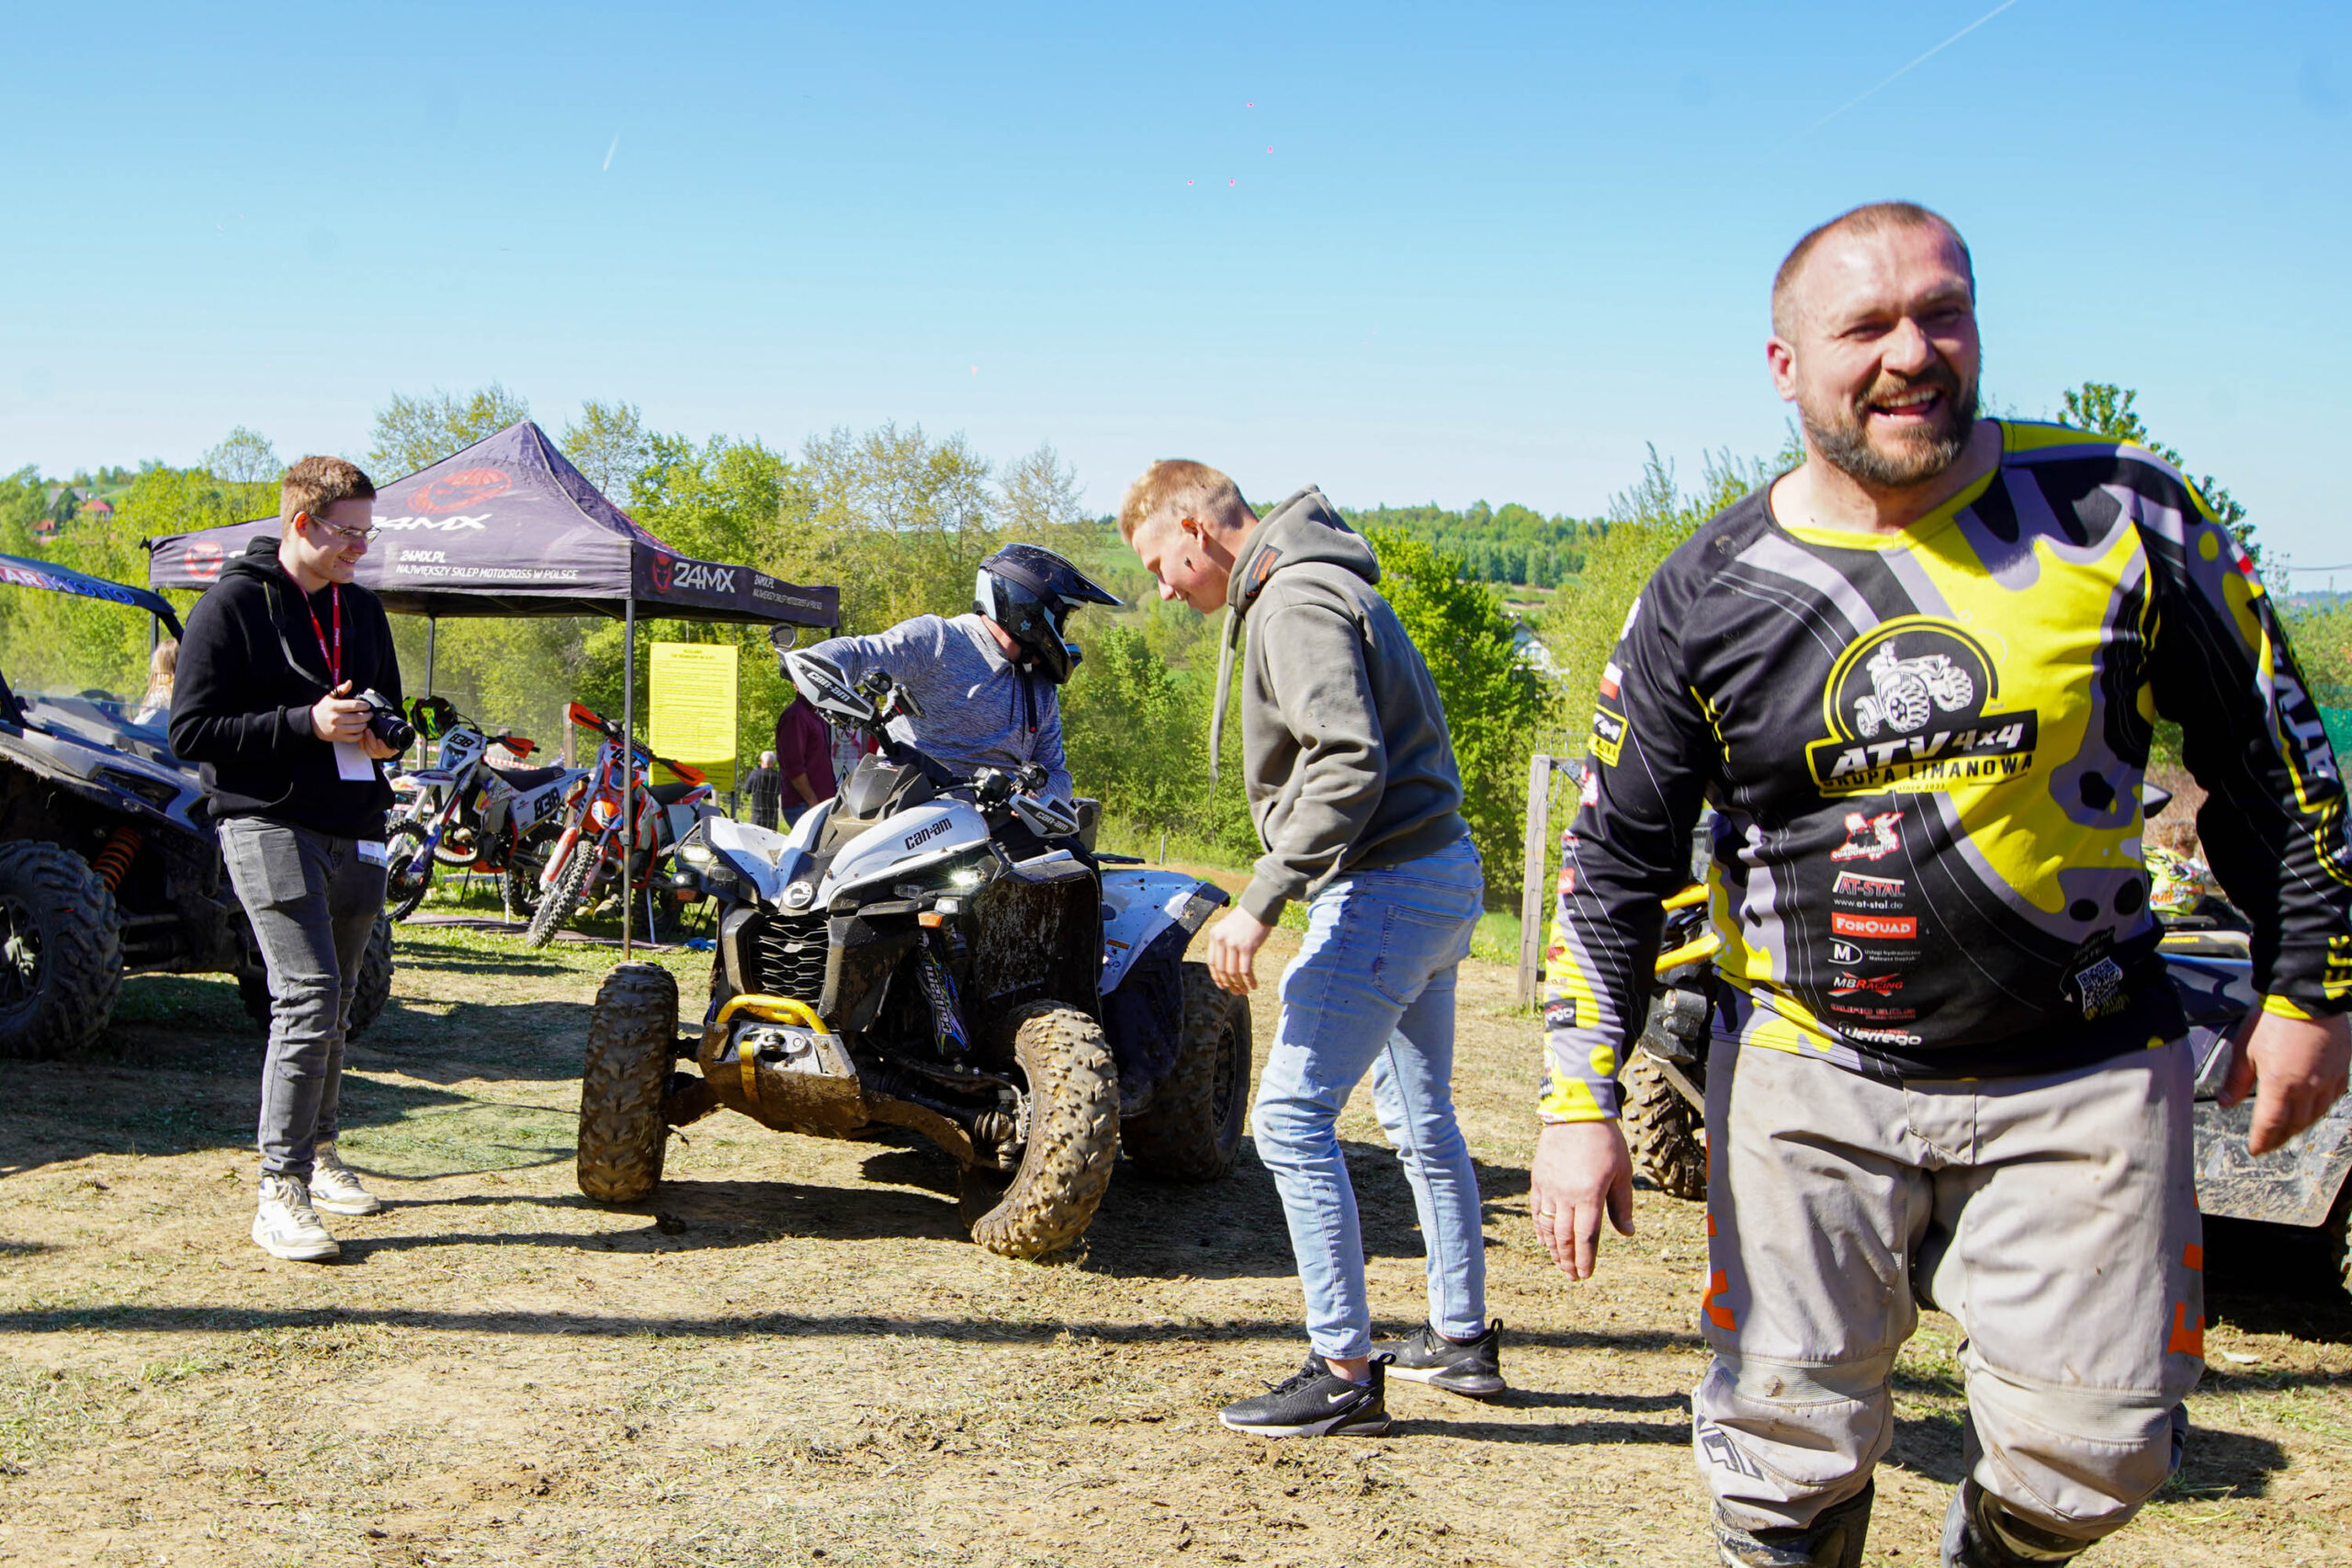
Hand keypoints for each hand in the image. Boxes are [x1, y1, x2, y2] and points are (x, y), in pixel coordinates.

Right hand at [308, 681, 370, 743]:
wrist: (312, 723)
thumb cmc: (324, 708)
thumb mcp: (330, 697)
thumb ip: (341, 689)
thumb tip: (350, 682)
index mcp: (334, 706)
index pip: (353, 705)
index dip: (364, 705)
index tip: (367, 706)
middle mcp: (335, 718)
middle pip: (358, 718)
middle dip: (367, 716)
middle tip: (370, 714)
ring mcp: (337, 729)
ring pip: (357, 728)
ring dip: (365, 725)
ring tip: (366, 721)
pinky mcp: (338, 737)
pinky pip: (354, 737)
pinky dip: (360, 734)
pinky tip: (361, 730)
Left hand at [358, 730, 401, 760]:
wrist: (388, 737)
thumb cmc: (395, 735)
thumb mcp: (401, 731)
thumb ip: (405, 729)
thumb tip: (409, 725)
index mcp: (392, 750)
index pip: (387, 752)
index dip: (382, 747)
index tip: (379, 740)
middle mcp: (384, 754)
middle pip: (375, 752)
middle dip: (371, 741)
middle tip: (368, 730)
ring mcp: (375, 753)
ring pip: (368, 751)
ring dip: (365, 741)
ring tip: (364, 730)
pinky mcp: (368, 750)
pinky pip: (363, 748)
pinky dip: (361, 742)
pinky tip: (361, 733)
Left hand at [1205, 907, 1271, 994]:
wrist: (1259, 906)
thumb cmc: (1246, 918)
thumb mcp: (1228, 928)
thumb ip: (1224, 944)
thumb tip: (1226, 969)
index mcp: (1214, 935)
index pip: (1212, 961)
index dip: (1216, 976)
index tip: (1223, 985)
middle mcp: (1221, 940)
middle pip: (1221, 969)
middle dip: (1229, 984)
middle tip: (1236, 992)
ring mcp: (1233, 943)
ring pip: (1233, 972)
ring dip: (1239, 985)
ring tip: (1245, 991)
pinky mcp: (1247, 947)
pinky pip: (1245, 970)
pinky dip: (1249, 980)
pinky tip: (1253, 985)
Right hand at [1529, 1119, 1635, 1280]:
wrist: (1576, 1113)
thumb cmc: (1605, 1143)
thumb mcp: (1622, 1174)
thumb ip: (1622, 1206)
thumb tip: (1628, 1233)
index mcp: (1589, 1195)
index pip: (1586, 1237)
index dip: (1586, 1259)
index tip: (1585, 1274)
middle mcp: (1566, 1195)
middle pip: (1565, 1237)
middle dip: (1569, 1260)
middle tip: (1573, 1276)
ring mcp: (1549, 1188)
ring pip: (1548, 1227)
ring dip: (1553, 1249)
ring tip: (1560, 1263)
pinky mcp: (1539, 1179)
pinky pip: (1536, 1210)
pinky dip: (1540, 1228)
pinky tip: (1544, 1240)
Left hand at [2220, 1004, 2349, 1155]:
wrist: (2306, 998)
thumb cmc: (2274, 1020)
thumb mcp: (2245, 1051)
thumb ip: (2236, 1081)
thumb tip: (2226, 1102)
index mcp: (2280, 1085)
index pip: (2270, 1124)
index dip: (2261, 1140)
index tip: (2255, 1149)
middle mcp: (2307, 1088)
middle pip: (2294, 1124)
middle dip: (2280, 1138)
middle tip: (2270, 1144)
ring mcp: (2328, 1081)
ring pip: (2316, 1115)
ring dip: (2300, 1127)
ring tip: (2288, 1132)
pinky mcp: (2341, 1071)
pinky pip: (2333, 1099)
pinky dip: (2320, 1109)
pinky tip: (2314, 1109)